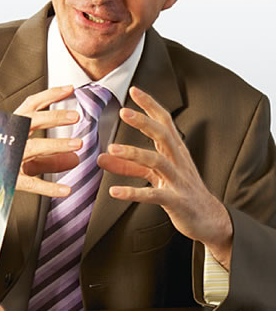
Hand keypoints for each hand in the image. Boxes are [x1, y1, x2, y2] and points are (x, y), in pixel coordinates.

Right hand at [14, 85, 81, 196]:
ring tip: (77, 144)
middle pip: (31, 121)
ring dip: (56, 145)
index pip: (31, 105)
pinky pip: (30, 183)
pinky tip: (65, 189)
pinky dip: (48, 187)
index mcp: (12, 127)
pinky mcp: (8, 178)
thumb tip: (74, 159)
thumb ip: (50, 158)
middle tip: (75, 116)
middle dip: (54, 117)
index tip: (69, 89)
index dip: (50, 96)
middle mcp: (9, 138)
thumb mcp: (26, 158)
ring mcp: (8, 157)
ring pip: (32, 148)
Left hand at [97, 86, 232, 268]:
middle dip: (144, 121)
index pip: (165, 122)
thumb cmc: (181, 192)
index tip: (134, 90)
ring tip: (111, 148)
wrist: (209, 219)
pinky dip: (133, 192)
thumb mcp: (155, 176)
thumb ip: (129, 165)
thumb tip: (102, 156)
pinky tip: (114, 192)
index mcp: (175, 151)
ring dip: (134, 153)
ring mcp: (179, 180)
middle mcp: (179, 161)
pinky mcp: (176, 200)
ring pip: (158, 161)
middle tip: (123, 110)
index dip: (150, 105)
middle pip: (163, 135)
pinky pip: (153, 194)